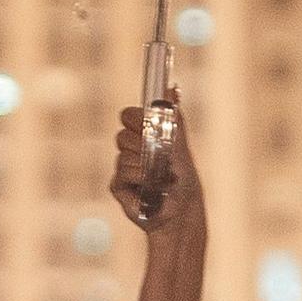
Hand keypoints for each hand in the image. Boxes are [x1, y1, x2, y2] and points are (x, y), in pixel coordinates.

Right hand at [112, 103, 205, 250]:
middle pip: (123, 133)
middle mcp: (132, 150)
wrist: (180, 212)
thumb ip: (174, 119)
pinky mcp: (118, 185)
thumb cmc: (183, 181)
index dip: (135, 117)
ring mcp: (124, 168)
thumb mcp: (181, 146)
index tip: (145, 123)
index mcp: (146, 137)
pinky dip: (139, 179)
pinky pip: (121, 173)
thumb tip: (172, 88)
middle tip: (158, 156)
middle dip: (141, 143)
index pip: (129, 115)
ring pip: (123, 155)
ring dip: (144, 165)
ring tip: (159, 178)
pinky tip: (148, 189)